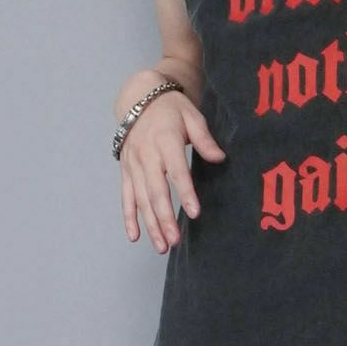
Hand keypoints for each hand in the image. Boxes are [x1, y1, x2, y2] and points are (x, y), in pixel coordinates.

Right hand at [119, 89, 226, 252]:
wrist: (139, 98)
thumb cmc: (171, 109)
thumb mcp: (192, 116)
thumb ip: (204, 138)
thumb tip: (220, 157)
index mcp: (164, 141)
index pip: (176, 171)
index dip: (185, 193)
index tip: (194, 213)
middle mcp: (146, 155)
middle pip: (156, 192)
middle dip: (165, 218)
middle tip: (175, 241)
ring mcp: (133, 165)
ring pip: (141, 200)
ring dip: (150, 224)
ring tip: (162, 246)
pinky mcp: (126, 171)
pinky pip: (126, 197)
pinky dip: (129, 217)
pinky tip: (135, 237)